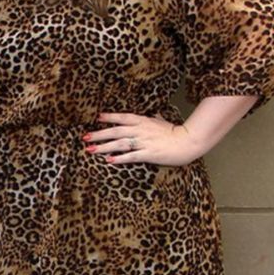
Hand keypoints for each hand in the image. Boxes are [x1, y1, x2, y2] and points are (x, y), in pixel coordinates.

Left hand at [83, 112, 199, 166]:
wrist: (188, 141)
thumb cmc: (175, 132)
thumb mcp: (163, 121)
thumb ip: (155, 118)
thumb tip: (154, 113)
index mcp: (143, 121)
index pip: (123, 117)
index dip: (110, 118)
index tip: (97, 118)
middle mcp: (141, 130)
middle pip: (116, 131)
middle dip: (99, 134)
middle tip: (85, 138)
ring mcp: (144, 142)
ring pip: (120, 144)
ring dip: (104, 147)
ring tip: (91, 150)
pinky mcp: (149, 154)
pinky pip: (132, 156)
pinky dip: (120, 158)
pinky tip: (110, 161)